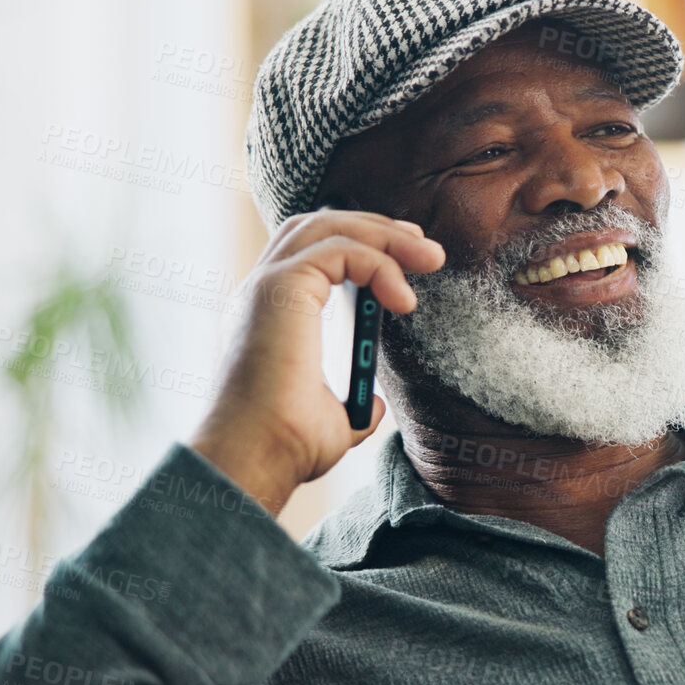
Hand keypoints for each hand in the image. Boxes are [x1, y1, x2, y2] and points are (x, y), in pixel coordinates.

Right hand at [189, 209, 444, 515]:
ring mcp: (267, 286)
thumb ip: (354, 404)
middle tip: (425, 249)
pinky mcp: (281, 288)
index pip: (309, 252)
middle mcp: (262, 292)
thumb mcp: (333, 422)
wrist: (255, 459)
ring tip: (430, 258)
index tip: (407, 264)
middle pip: (318, 226)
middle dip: (376, 227)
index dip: (360, 246)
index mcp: (268, 315)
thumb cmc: (283, 448)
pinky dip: (379, 262)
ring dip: (385, 235)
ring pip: (328, 225)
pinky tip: (403, 302)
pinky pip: (340, 249)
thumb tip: (376, 405)